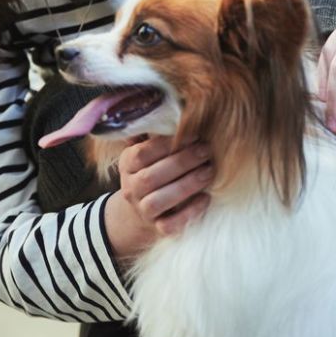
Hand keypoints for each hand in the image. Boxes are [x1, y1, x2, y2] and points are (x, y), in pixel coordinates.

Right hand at [104, 136, 212, 258]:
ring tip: (209, 172)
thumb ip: (153, 133)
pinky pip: (169, 225)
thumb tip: (166, 108)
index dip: (165, 144)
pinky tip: (206, 199)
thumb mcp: (147, 151)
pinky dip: (189, 213)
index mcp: (127, 164)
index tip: (192, 134)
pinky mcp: (157, 228)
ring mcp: (142, 210)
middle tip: (206, 151)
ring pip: (157, 201)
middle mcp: (130, 188)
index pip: (141, 153)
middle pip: (150, 177)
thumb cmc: (153, 169)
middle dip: (181, 163)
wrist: (142, 210)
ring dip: (185, 186)